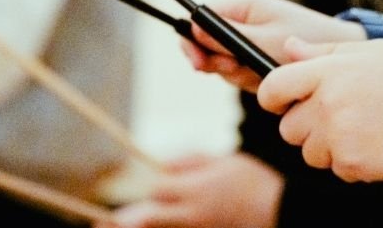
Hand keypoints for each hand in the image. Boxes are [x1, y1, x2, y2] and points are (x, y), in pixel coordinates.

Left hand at [106, 153, 282, 227]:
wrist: (283, 213)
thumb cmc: (254, 183)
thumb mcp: (225, 161)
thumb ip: (190, 162)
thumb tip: (160, 167)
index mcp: (197, 190)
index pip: (158, 189)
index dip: (147, 190)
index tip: (146, 190)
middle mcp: (193, 215)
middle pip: (149, 219)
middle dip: (123, 222)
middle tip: (98, 224)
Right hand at [182, 0, 365, 92]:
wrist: (340, 59)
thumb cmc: (308, 42)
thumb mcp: (266, 42)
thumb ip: (229, 38)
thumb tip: (193, 28)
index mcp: (243, 5)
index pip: (201, 17)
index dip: (193, 41)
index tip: (199, 65)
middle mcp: (242, 20)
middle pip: (207, 43)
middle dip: (219, 62)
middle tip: (237, 70)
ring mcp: (248, 40)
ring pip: (221, 62)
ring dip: (238, 74)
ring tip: (263, 73)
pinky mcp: (255, 58)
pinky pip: (238, 73)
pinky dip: (250, 80)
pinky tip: (267, 78)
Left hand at [256, 37, 382, 181]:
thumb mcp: (371, 52)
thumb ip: (324, 51)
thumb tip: (289, 49)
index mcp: (329, 71)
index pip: (273, 86)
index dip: (273, 97)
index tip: (283, 102)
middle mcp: (328, 103)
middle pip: (288, 127)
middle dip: (307, 127)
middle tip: (339, 119)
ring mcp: (338, 135)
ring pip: (309, 151)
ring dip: (328, 147)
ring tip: (361, 131)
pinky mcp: (351, 162)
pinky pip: (334, 168)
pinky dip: (350, 163)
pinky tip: (374, 147)